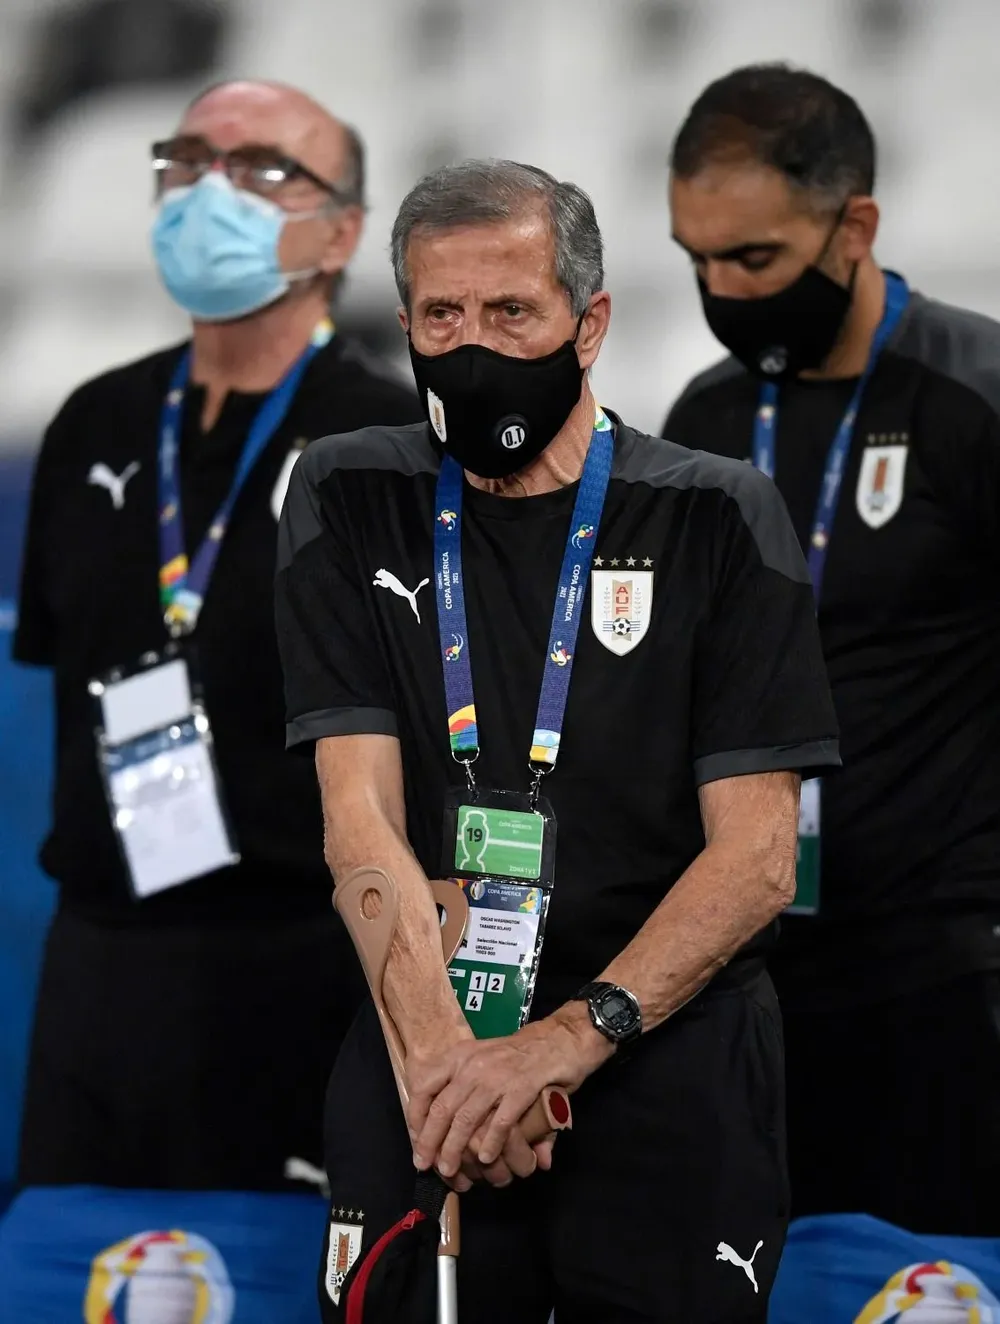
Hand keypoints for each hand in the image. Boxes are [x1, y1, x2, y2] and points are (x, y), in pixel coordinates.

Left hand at [407, 1007, 611, 1181]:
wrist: (560, 1038)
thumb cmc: (519, 1054)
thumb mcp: (486, 1062)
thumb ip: (471, 1095)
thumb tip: (455, 1126)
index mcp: (460, 1056)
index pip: (425, 1086)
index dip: (416, 1118)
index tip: (417, 1142)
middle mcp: (473, 1064)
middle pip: (442, 1109)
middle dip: (430, 1142)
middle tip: (426, 1165)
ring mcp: (498, 1075)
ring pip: (466, 1119)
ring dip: (455, 1149)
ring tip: (450, 1170)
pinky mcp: (522, 1087)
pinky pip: (500, 1121)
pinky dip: (491, 1143)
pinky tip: (485, 1158)